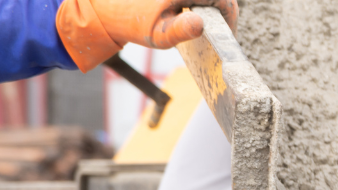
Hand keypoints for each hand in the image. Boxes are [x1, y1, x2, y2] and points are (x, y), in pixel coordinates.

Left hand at [95, 0, 237, 46]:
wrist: (106, 6)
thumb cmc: (133, 22)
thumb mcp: (159, 33)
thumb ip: (181, 30)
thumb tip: (200, 24)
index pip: (226, 2)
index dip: (231, 21)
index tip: (227, 38)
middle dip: (220, 13)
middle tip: (214, 34)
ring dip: (208, 7)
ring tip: (201, 25)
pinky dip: (197, 4)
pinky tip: (188, 14)